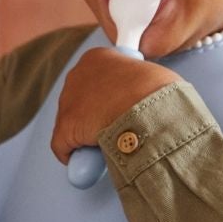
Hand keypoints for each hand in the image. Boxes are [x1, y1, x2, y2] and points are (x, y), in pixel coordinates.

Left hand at [50, 48, 176, 164]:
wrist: (150, 106)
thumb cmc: (159, 92)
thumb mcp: (152, 78)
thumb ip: (141, 85)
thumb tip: (146, 99)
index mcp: (98, 58)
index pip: (96, 81)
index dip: (107, 99)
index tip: (117, 111)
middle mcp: (77, 74)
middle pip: (80, 101)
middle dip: (92, 117)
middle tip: (112, 131)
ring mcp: (69, 101)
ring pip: (72, 124)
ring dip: (85, 136)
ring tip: (106, 147)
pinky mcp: (65, 127)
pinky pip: (63, 146)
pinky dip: (73, 156)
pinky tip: (85, 164)